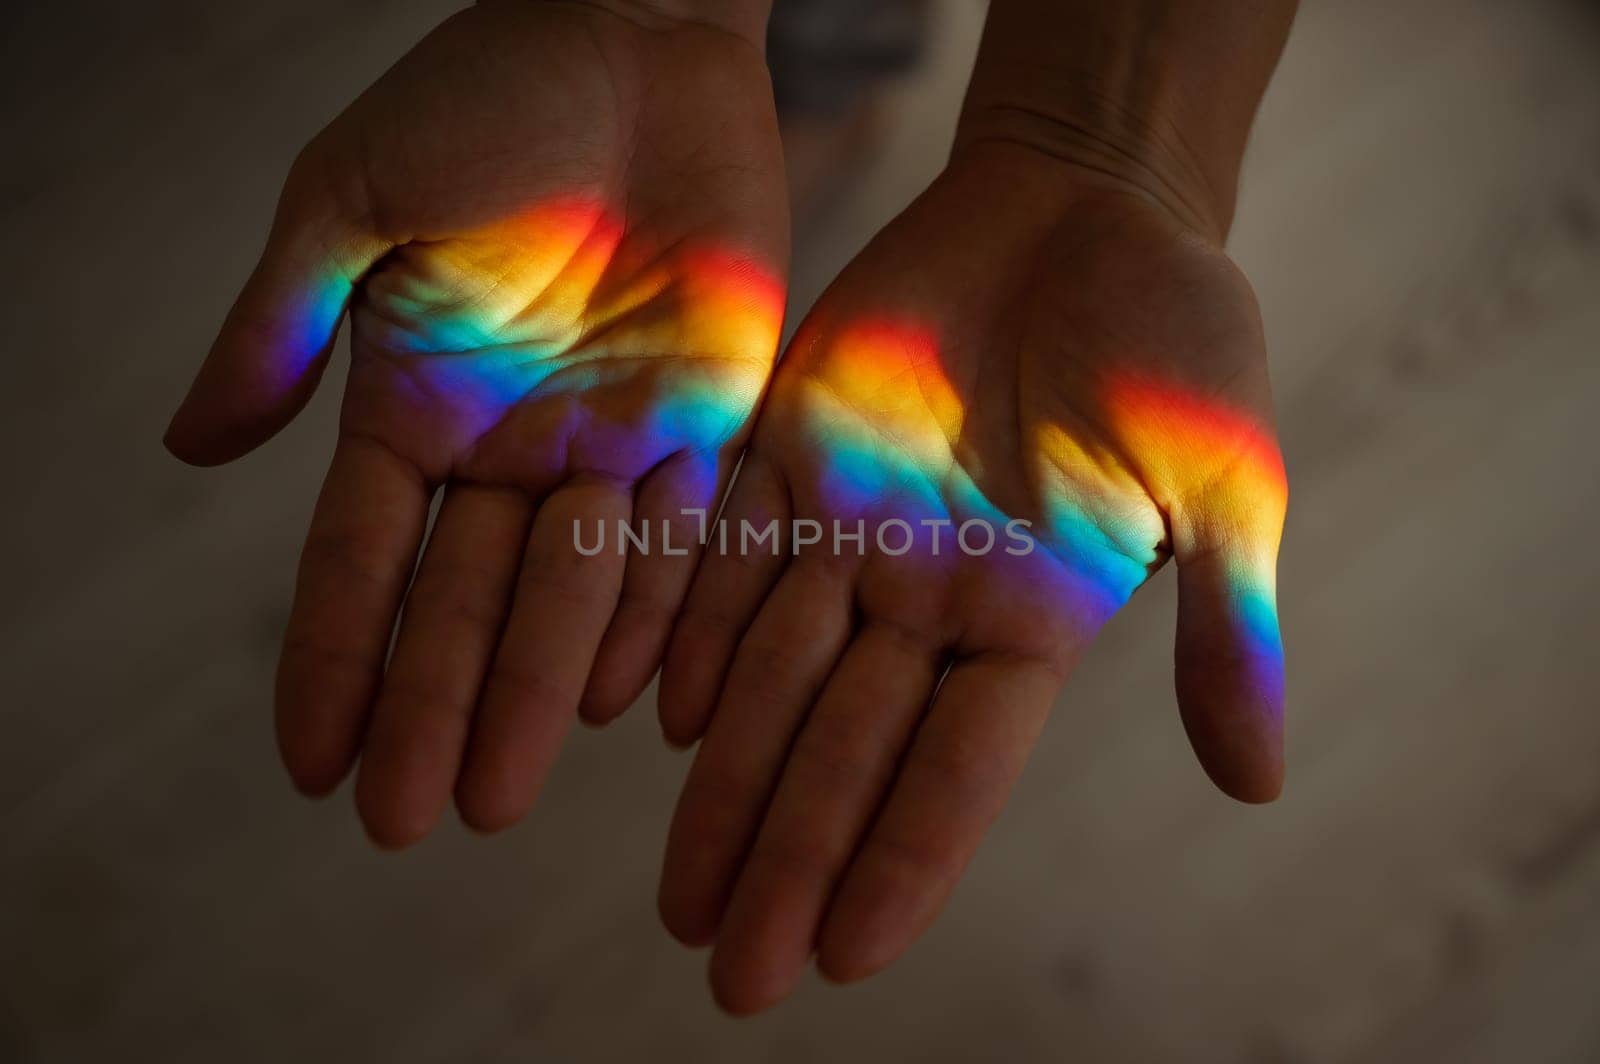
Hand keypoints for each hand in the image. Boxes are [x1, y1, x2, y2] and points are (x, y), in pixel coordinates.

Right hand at [164, 0, 787, 845]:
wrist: (637, 40)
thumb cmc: (486, 98)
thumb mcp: (355, 199)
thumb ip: (284, 323)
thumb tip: (190, 451)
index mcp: (415, 402)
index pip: (363, 559)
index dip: (335, 658)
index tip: (308, 764)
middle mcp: (510, 445)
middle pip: (465, 602)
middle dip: (432, 707)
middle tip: (411, 820)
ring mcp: (609, 439)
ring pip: (570, 594)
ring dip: (530, 693)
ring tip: (495, 792)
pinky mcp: (707, 419)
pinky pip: (684, 539)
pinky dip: (655, 618)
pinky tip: (622, 704)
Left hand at [655, 143, 1287, 1011]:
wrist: (1085, 206)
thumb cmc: (1179, 339)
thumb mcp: (1226, 481)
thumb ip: (1227, 627)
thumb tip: (1260, 786)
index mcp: (1027, 622)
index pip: (956, 769)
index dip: (902, 858)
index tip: (844, 956)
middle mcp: (927, 595)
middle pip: (843, 748)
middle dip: (789, 856)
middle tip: (731, 974)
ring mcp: (852, 525)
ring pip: (771, 673)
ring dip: (726, 782)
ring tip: (684, 895)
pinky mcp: (790, 446)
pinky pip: (727, 551)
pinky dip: (693, 630)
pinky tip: (659, 716)